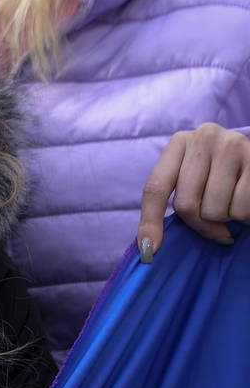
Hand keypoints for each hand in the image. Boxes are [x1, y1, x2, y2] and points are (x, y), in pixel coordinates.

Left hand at [137, 122, 249, 261]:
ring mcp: (232, 146)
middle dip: (201, 225)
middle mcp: (203, 137)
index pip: (156, 187)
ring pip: (216, 211)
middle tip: (216, 225)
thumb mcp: (196, 175)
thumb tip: (148, 245)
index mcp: (180, 142)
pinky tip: (249, 200)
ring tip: (235, 203)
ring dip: (227, 218)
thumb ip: (176, 197)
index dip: (150, 221)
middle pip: (186, 204)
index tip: (149, 250)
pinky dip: (246, 217)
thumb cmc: (225, 174)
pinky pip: (242, 209)